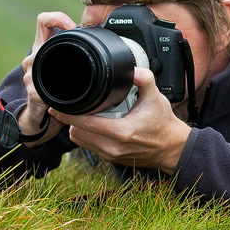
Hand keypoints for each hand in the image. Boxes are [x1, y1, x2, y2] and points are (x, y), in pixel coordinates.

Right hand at [19, 12, 76, 146]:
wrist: (37, 118)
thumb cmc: (53, 91)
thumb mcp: (64, 68)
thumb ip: (75, 55)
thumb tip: (105, 44)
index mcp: (43, 49)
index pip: (43, 21)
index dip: (56, 18)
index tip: (71, 26)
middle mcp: (33, 59)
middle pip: (41, 40)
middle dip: (61, 47)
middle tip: (80, 52)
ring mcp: (31, 76)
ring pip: (43, 63)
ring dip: (62, 71)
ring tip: (72, 80)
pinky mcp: (34, 92)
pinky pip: (46, 89)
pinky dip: (58, 93)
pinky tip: (63, 97)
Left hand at [49, 67, 191, 174]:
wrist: (172, 148)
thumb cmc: (163, 125)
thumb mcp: (156, 98)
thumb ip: (145, 80)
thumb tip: (132, 69)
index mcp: (121, 132)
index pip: (84, 124)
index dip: (67, 115)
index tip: (57, 108)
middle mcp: (113, 147)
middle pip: (77, 133)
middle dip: (73, 120)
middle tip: (75, 107)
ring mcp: (111, 156)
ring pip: (81, 142)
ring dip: (79, 128)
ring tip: (84, 116)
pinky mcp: (111, 160)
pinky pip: (90, 147)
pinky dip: (88, 136)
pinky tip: (94, 126)